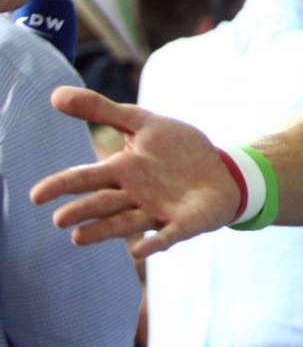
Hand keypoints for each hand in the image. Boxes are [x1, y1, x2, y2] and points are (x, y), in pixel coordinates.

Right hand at [31, 87, 237, 256]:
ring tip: (78, 237)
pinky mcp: (184, 223)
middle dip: (82, 210)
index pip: (86, 178)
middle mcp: (135, 196)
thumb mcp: (143, 123)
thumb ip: (104, 111)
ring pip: (126, 223)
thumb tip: (56, 95)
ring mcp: (159, 211)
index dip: (62, 185)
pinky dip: (154, 243)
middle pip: (103, 203)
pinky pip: (168, 235)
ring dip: (104, 230)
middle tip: (59, 219)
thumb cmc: (178, 151)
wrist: (222, 170)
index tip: (36, 195)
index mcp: (122, 172)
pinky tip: (140, 251)